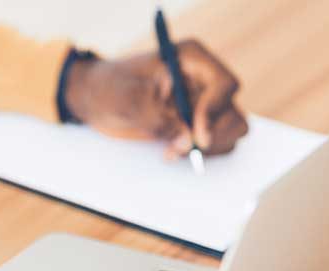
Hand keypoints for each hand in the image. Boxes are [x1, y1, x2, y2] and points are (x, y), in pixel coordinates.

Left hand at [64, 40, 247, 157]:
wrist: (96, 100)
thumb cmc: (108, 88)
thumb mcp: (127, 100)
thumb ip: (158, 119)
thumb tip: (188, 140)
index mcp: (191, 60)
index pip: (224, 85)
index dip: (215, 111)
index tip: (197, 135)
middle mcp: (203, 81)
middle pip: (232, 113)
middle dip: (210, 136)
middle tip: (180, 149)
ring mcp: (203, 104)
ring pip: (232, 130)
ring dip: (208, 147)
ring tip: (173, 150)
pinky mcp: (197, 125)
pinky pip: (217, 143)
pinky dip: (200, 153)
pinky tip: (173, 152)